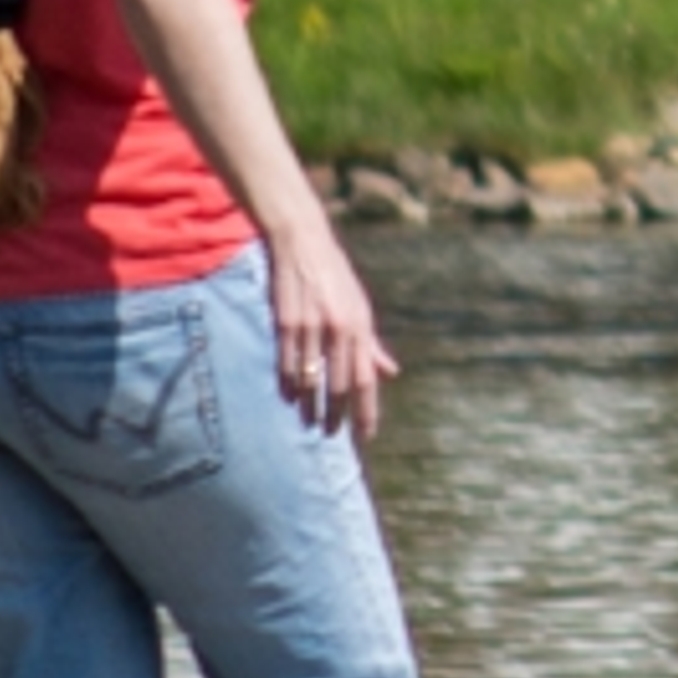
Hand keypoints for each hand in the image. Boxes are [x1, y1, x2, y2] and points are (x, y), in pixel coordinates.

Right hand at [268, 217, 397, 445]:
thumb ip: (372, 344)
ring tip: (309, 421)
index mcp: (361, 325)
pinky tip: (290, 398)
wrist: (303, 241)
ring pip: (311, 379)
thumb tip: (391, 373)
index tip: (366, 435)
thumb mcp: (360, 307)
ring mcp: (311, 326)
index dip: (366, 410)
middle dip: (336, 414)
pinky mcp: (286, 322)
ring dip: (310, 406)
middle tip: (331, 433)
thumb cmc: (336, 277)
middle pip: (339, 384)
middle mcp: (339, 328)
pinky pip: (288, 364)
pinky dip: (289, 385)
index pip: (366, 379)